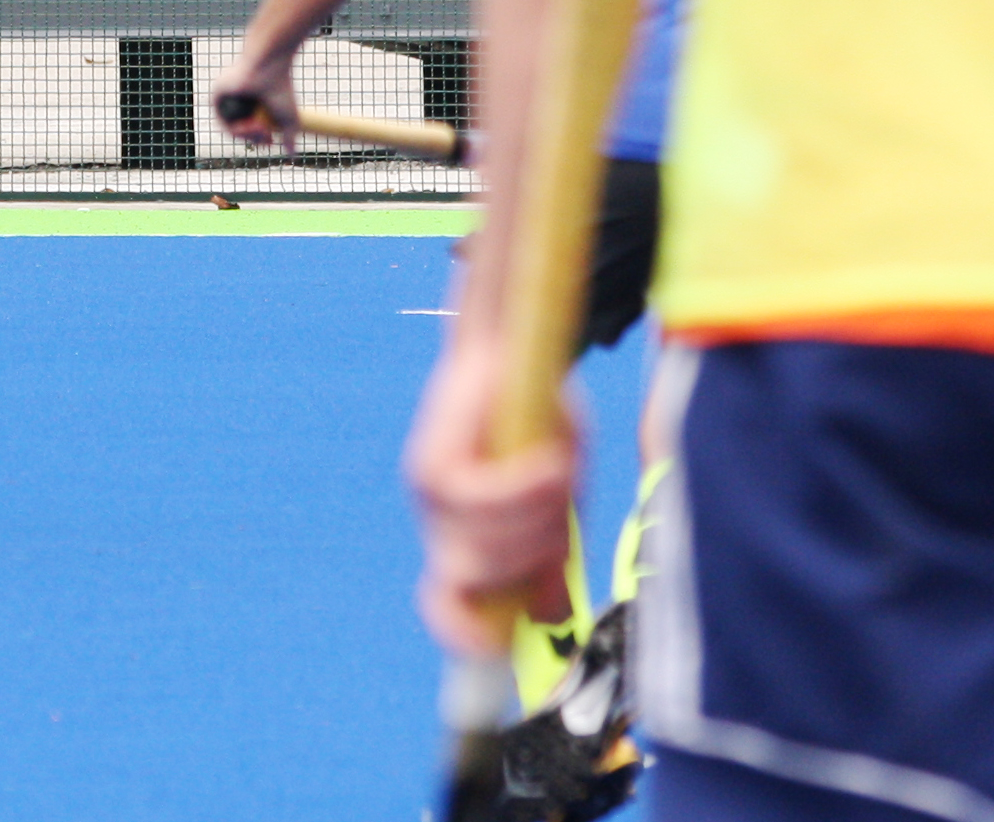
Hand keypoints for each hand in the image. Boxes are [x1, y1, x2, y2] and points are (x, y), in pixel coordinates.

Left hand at [212, 56, 300, 149]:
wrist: (270, 65)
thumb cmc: (282, 86)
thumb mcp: (289, 118)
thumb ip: (290, 136)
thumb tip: (292, 156)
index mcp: (253, 105)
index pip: (251, 129)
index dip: (260, 140)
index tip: (271, 143)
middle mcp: (239, 102)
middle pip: (240, 131)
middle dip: (254, 139)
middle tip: (267, 138)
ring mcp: (227, 99)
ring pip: (230, 128)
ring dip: (246, 135)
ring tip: (260, 130)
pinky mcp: (218, 94)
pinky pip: (221, 120)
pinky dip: (234, 128)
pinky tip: (247, 126)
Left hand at [404, 329, 580, 655]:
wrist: (513, 345)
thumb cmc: (538, 424)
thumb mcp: (555, 501)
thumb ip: (549, 554)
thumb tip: (548, 618)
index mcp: (465, 540)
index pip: (447, 608)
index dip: (467, 636)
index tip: (502, 648)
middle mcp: (437, 522)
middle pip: (476, 583)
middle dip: (533, 560)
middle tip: (565, 510)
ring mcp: (427, 493)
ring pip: (479, 546)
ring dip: (534, 521)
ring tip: (560, 473)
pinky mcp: (432, 460)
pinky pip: (478, 499)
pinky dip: (522, 489)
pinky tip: (553, 463)